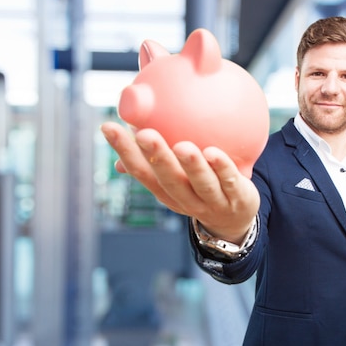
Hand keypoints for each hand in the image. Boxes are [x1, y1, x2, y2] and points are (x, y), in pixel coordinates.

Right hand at [100, 122, 259, 242]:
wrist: (235, 221)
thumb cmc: (200, 188)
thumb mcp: (177, 176)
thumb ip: (157, 155)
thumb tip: (129, 124)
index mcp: (165, 191)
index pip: (141, 172)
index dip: (125, 152)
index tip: (108, 127)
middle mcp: (185, 199)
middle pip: (169, 181)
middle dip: (156, 159)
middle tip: (144, 134)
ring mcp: (212, 202)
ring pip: (201, 185)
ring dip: (191, 166)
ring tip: (182, 147)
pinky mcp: (237, 199)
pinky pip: (229, 182)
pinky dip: (222, 168)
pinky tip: (214, 152)